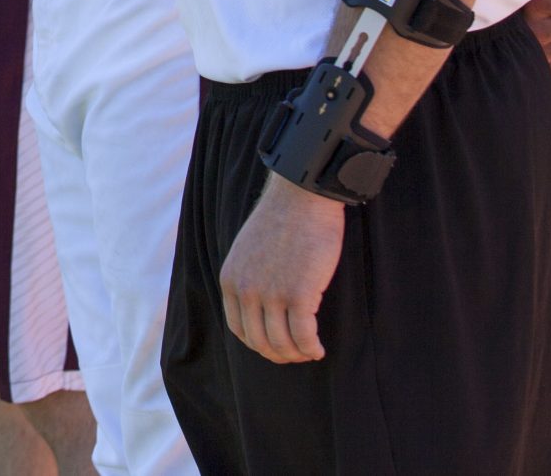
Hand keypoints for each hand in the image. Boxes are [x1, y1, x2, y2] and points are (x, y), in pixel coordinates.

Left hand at [220, 173, 342, 364]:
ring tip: (310, 350)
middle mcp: (247, 290)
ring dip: (297, 353)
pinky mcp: (299, 294)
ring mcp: (271, 294)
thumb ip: (249, 278)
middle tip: (296, 354)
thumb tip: (261, 310)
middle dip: (279, 354)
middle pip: (260, 341)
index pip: (239, 329)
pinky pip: (303, 336)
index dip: (259, 344)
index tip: (276, 346)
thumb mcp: (249, 251)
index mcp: (231, 280)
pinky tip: (319, 348)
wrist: (301, 196)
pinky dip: (311, 348)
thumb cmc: (282, 220)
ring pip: (282, 343)